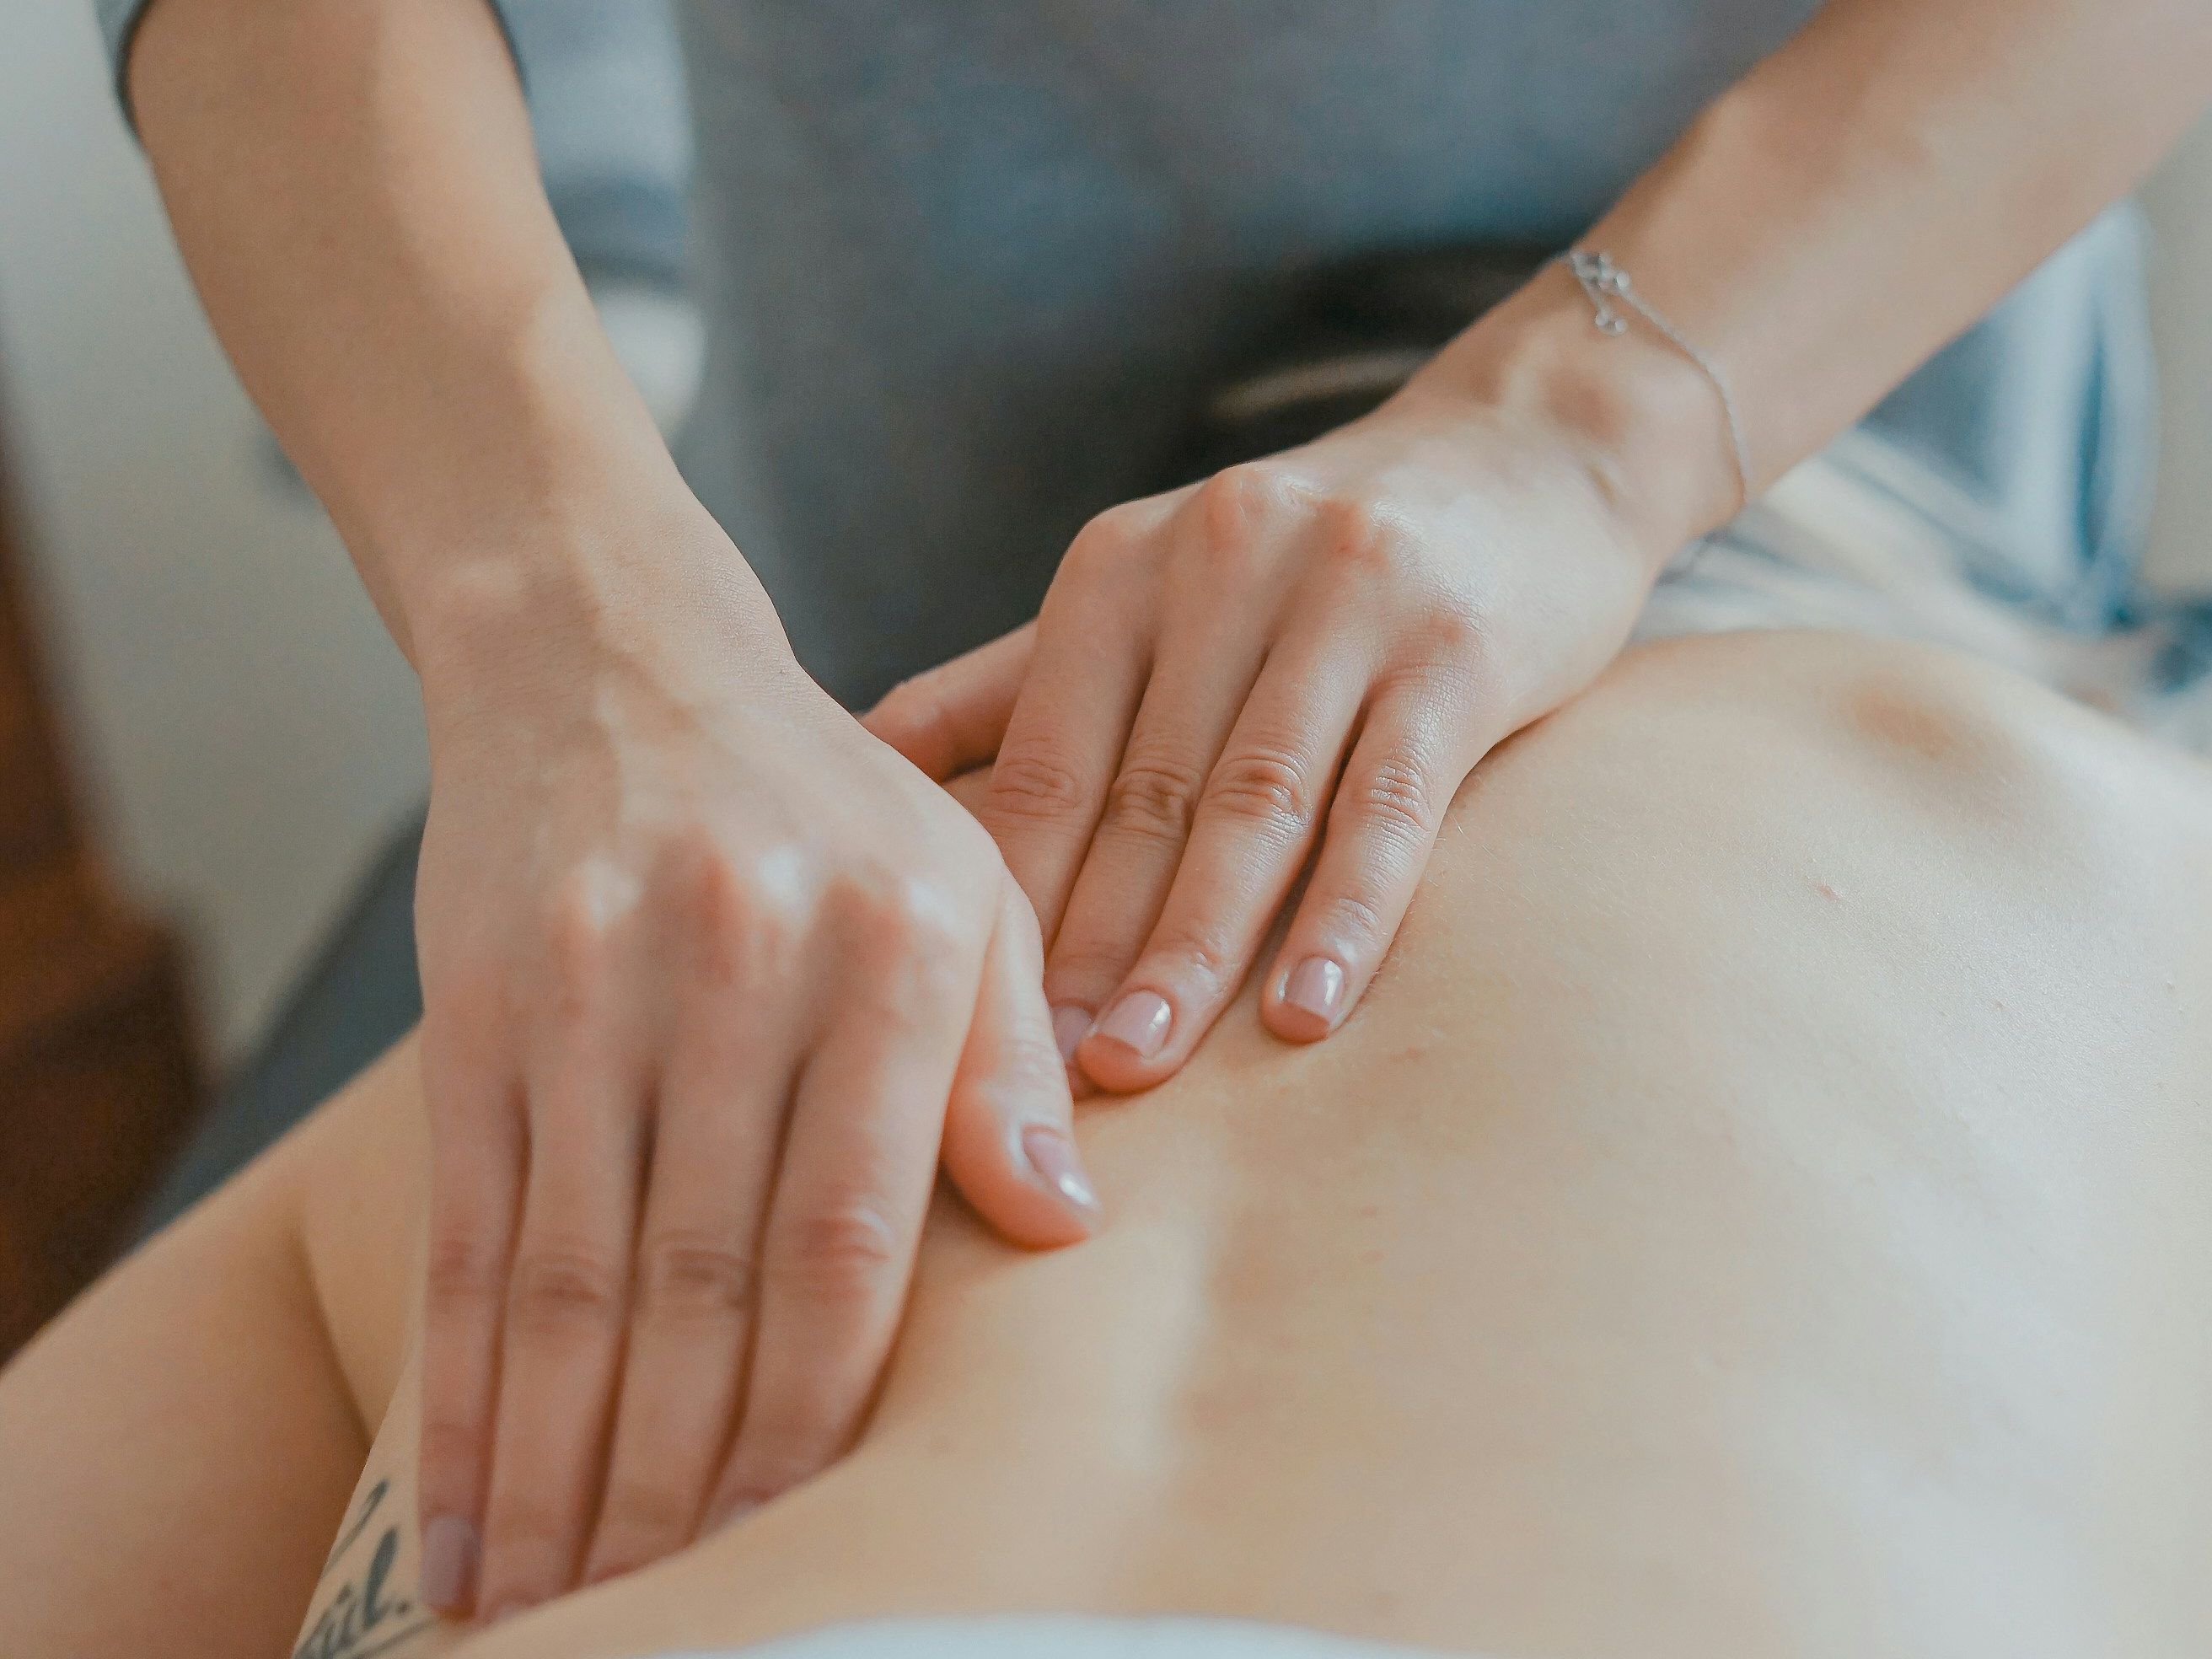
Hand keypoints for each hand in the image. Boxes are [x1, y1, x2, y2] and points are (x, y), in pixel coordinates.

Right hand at [406, 500, 1097, 1621]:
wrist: (611, 654)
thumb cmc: (826, 803)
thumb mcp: (965, 887)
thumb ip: (1011, 1060)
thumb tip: (1064, 1236)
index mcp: (894, 949)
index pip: (852, 1236)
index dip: (820, 1411)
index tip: (809, 1540)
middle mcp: (740, 966)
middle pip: (704, 1282)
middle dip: (683, 1481)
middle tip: (677, 1620)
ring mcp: (592, 987)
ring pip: (572, 1281)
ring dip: (563, 1472)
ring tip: (557, 1613)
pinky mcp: (478, 1006)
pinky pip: (469, 1233)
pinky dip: (460, 1393)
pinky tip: (462, 1514)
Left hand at [867, 329, 1710, 1093]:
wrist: (1526, 450)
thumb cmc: (1310, 558)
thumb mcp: (1151, 587)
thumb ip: (1014, 681)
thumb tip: (855, 758)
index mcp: (1121, 568)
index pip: (1043, 760)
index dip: (1002, 898)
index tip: (958, 1026)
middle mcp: (1220, 566)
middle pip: (1139, 794)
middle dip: (1082, 947)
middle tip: (1033, 1081)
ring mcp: (1345, 600)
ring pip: (1254, 804)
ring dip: (1192, 946)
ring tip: (1139, 1065)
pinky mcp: (1458, 647)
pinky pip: (1391, 799)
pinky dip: (1347, 911)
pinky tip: (1305, 1011)